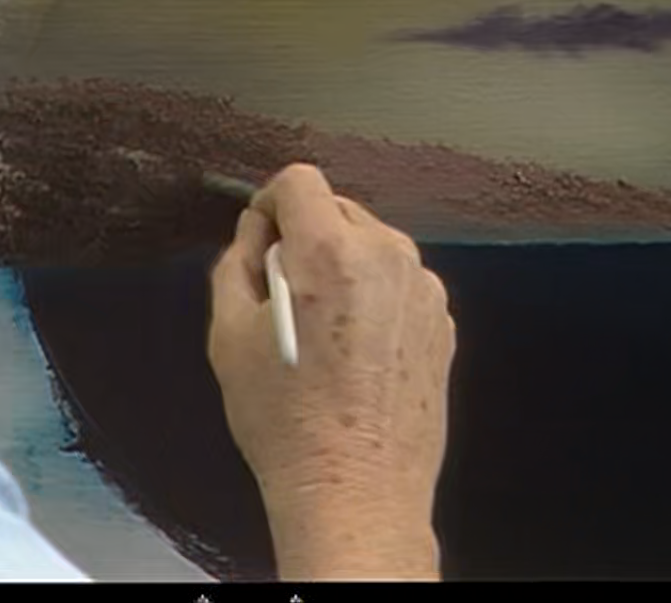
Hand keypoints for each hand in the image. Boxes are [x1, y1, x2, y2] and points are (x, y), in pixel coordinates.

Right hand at [208, 164, 455, 579]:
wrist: (356, 490)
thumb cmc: (287, 422)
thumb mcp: (228, 336)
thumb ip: (235, 264)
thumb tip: (254, 234)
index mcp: (331, 252)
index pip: (300, 181)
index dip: (270, 204)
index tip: (261, 237)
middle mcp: (388, 257)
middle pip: (338, 210)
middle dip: (306, 239)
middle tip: (283, 298)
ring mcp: (423, 289)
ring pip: (371, 246)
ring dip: (342, 268)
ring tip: (321, 333)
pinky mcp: (442, 321)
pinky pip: (399, 284)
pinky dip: (374, 299)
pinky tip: (355, 352)